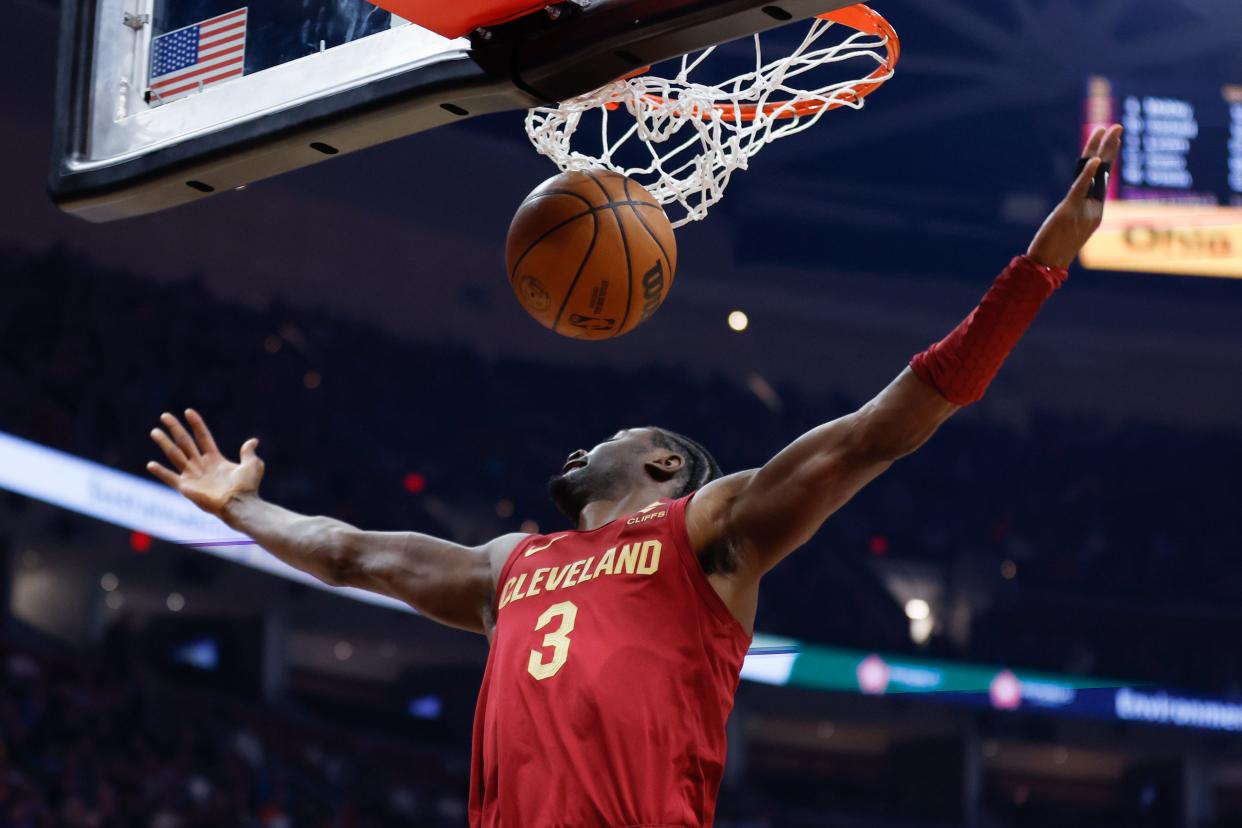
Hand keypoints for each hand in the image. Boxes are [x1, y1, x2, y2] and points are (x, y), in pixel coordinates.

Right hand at [147, 409, 264, 516]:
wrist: (241, 504)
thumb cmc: (248, 487)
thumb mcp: (252, 464)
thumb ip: (248, 452)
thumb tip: (253, 440)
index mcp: (215, 459)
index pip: (203, 437)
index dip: (196, 424)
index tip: (188, 411)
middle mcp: (201, 466)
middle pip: (185, 442)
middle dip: (175, 428)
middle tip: (165, 415)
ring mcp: (193, 476)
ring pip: (175, 455)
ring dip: (164, 443)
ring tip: (154, 431)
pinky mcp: (187, 487)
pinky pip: (170, 478)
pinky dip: (160, 472)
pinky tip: (150, 464)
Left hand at [1027, 124, 1123, 269]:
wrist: (1047, 267)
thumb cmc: (1054, 251)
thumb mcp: (1069, 229)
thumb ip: (1075, 214)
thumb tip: (1076, 205)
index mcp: (1095, 211)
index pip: (1102, 178)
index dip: (1106, 158)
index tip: (1111, 139)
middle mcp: (1094, 208)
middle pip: (1104, 172)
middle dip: (1110, 148)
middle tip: (1117, 126)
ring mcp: (1084, 210)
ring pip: (1095, 176)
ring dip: (1101, 151)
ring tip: (1109, 130)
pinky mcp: (1069, 211)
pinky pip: (1080, 189)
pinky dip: (1087, 174)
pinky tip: (1093, 159)